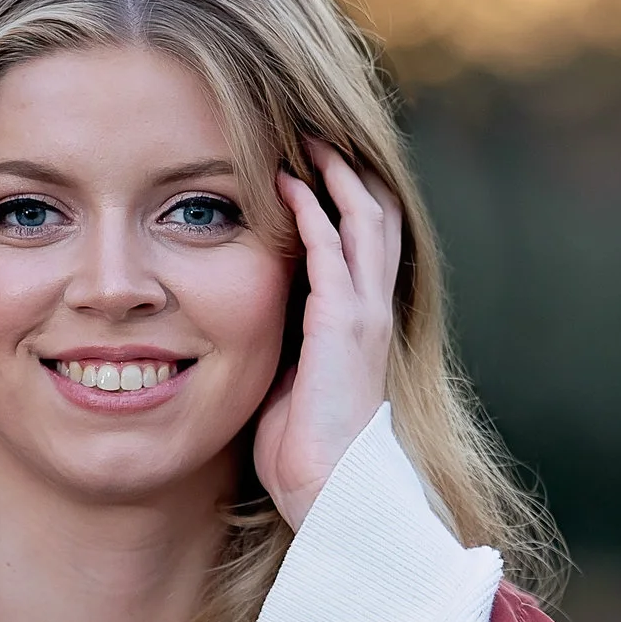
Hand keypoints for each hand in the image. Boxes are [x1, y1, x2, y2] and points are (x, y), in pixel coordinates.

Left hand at [254, 141, 402, 530]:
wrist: (328, 491)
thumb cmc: (304, 446)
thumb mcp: (291, 375)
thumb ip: (282, 337)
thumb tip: (242, 316)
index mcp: (362, 321)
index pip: (367, 239)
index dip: (348, 194)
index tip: (313, 158)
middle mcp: (373, 309)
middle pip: (378, 214)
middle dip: (350, 168)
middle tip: (314, 129)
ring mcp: (364, 313)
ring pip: (365, 218)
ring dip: (336, 173)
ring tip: (307, 136)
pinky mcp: (344, 324)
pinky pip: (333, 250)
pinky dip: (313, 209)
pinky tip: (287, 182)